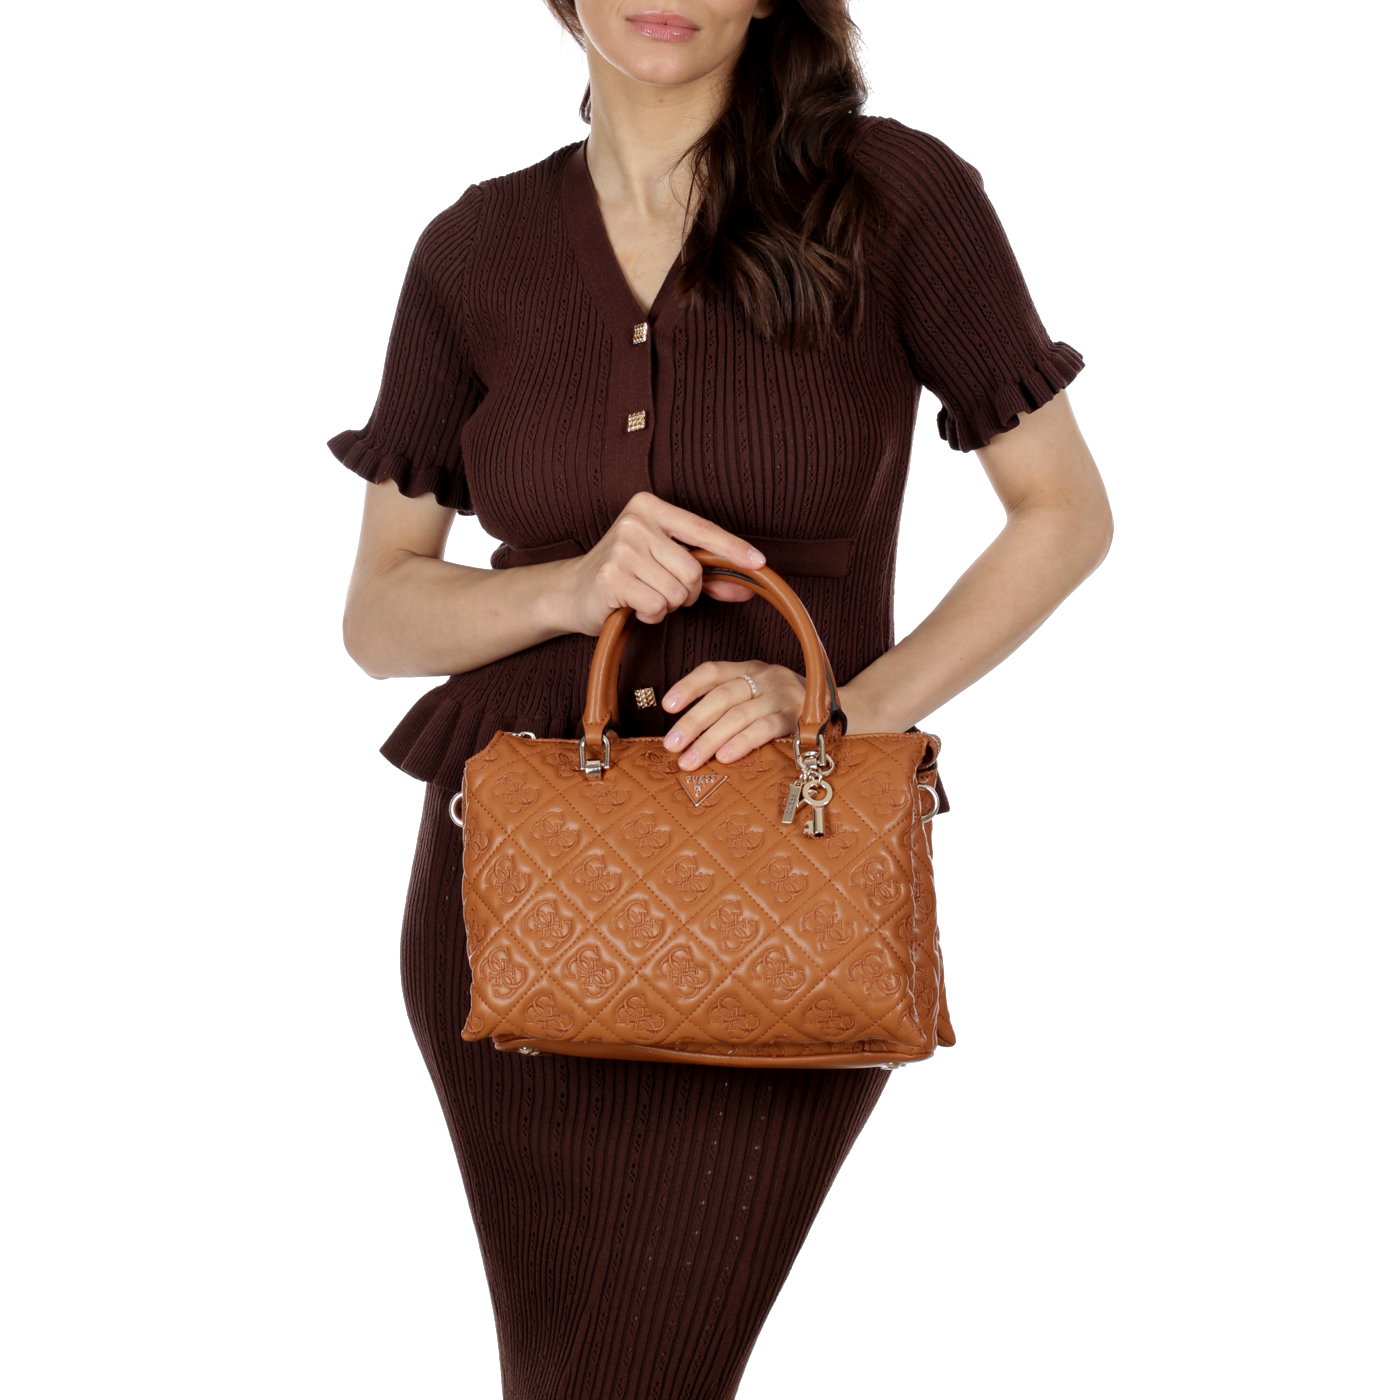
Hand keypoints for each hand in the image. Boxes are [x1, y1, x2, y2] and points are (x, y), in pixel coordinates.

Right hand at [560, 492, 761, 634]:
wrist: (572, 591)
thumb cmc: (625, 575)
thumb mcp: (663, 564)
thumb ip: (704, 574)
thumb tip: (744, 588)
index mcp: (650, 507)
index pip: (702, 529)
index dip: (733, 548)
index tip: (759, 563)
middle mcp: (636, 522)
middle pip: (694, 570)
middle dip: (688, 592)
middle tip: (663, 591)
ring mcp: (622, 548)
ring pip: (678, 591)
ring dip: (668, 605)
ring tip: (644, 597)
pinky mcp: (612, 576)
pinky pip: (658, 606)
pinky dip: (652, 615)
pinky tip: (633, 607)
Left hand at [661, 661, 805, 769]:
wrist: (841, 712)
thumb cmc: (788, 709)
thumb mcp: (759, 696)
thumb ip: (730, 705)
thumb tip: (686, 733)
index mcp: (751, 669)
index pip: (713, 671)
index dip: (688, 686)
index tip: (666, 705)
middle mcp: (766, 677)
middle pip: (722, 697)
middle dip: (692, 722)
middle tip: (671, 745)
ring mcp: (784, 696)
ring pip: (739, 716)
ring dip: (709, 740)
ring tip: (689, 761)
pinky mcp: (799, 718)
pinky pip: (765, 729)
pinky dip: (742, 743)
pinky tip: (724, 757)